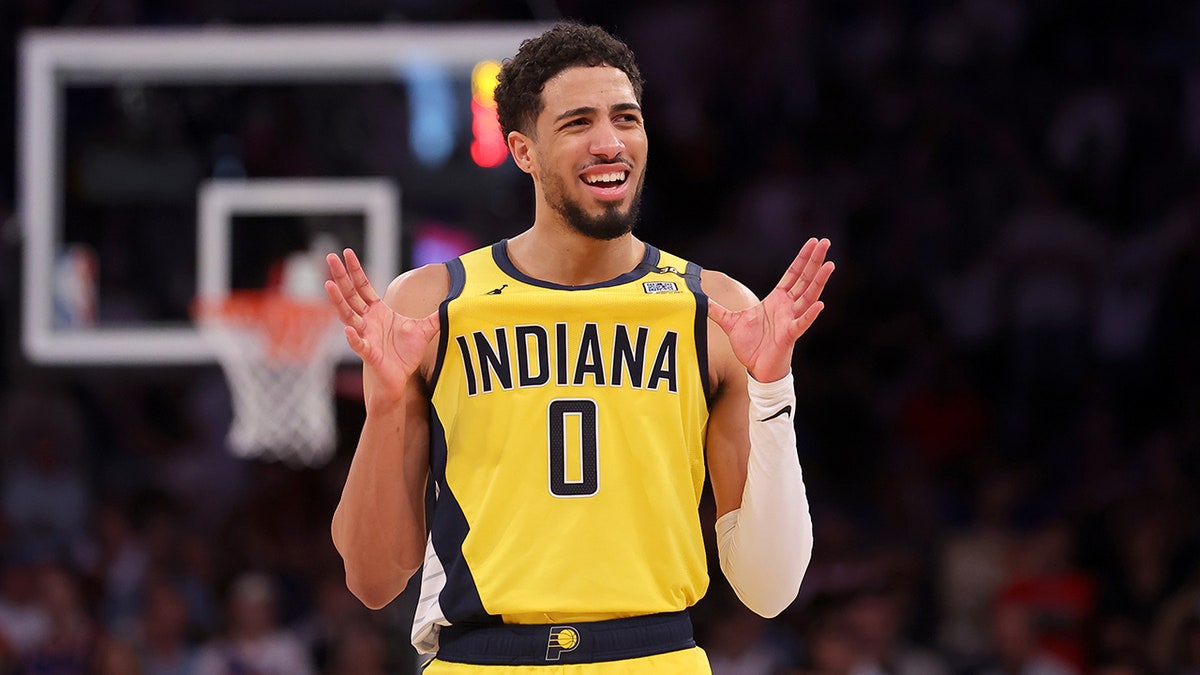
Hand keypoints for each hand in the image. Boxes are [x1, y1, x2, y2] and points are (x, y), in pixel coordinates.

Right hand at [325, 248, 438, 404]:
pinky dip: (353, 338)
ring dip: (339, 301)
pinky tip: (348, 329)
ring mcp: (365, 336)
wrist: (399, 379)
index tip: (347, 252)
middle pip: (351, 295)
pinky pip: (359, 344)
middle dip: (340, 276)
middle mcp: (367, 321)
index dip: (356, 270)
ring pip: (348, 316)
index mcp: (377, 311)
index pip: (363, 286)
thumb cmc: (405, 355)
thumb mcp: (424, 330)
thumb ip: (435, 315)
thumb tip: (451, 302)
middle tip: (330, 257)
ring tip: (329, 285)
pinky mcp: (369, 353)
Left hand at [708, 238, 833, 382]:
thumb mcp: (730, 322)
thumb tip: (699, 298)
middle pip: (804, 279)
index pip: (792, 274)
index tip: (812, 242)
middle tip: (826, 242)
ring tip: (830, 265)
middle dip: (814, 261)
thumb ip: (716, 308)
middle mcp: (787, 307)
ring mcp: (790, 320)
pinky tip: (820, 304)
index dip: (802, 258)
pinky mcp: (790, 335)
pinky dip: (810, 314)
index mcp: (776, 299)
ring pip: (808, 297)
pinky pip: (802, 323)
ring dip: (819, 281)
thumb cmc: (750, 346)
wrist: (756, 369)